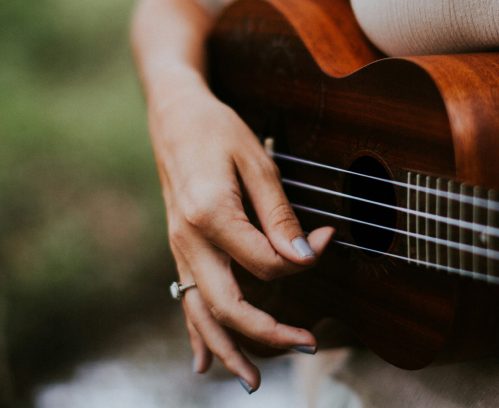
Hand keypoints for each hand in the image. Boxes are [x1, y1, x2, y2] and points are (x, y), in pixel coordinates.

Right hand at [151, 89, 333, 392]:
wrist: (173, 116)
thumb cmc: (218, 131)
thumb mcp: (258, 161)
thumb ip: (279, 214)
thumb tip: (303, 256)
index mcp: (211, 214)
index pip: (263, 261)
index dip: (301, 258)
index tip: (325, 240)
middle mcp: (189, 240)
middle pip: (227, 304)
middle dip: (267, 333)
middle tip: (308, 345)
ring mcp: (180, 249)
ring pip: (200, 313)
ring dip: (228, 350)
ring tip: (254, 382)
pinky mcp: (181, 250)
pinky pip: (185, 301)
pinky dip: (196, 335)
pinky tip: (204, 363)